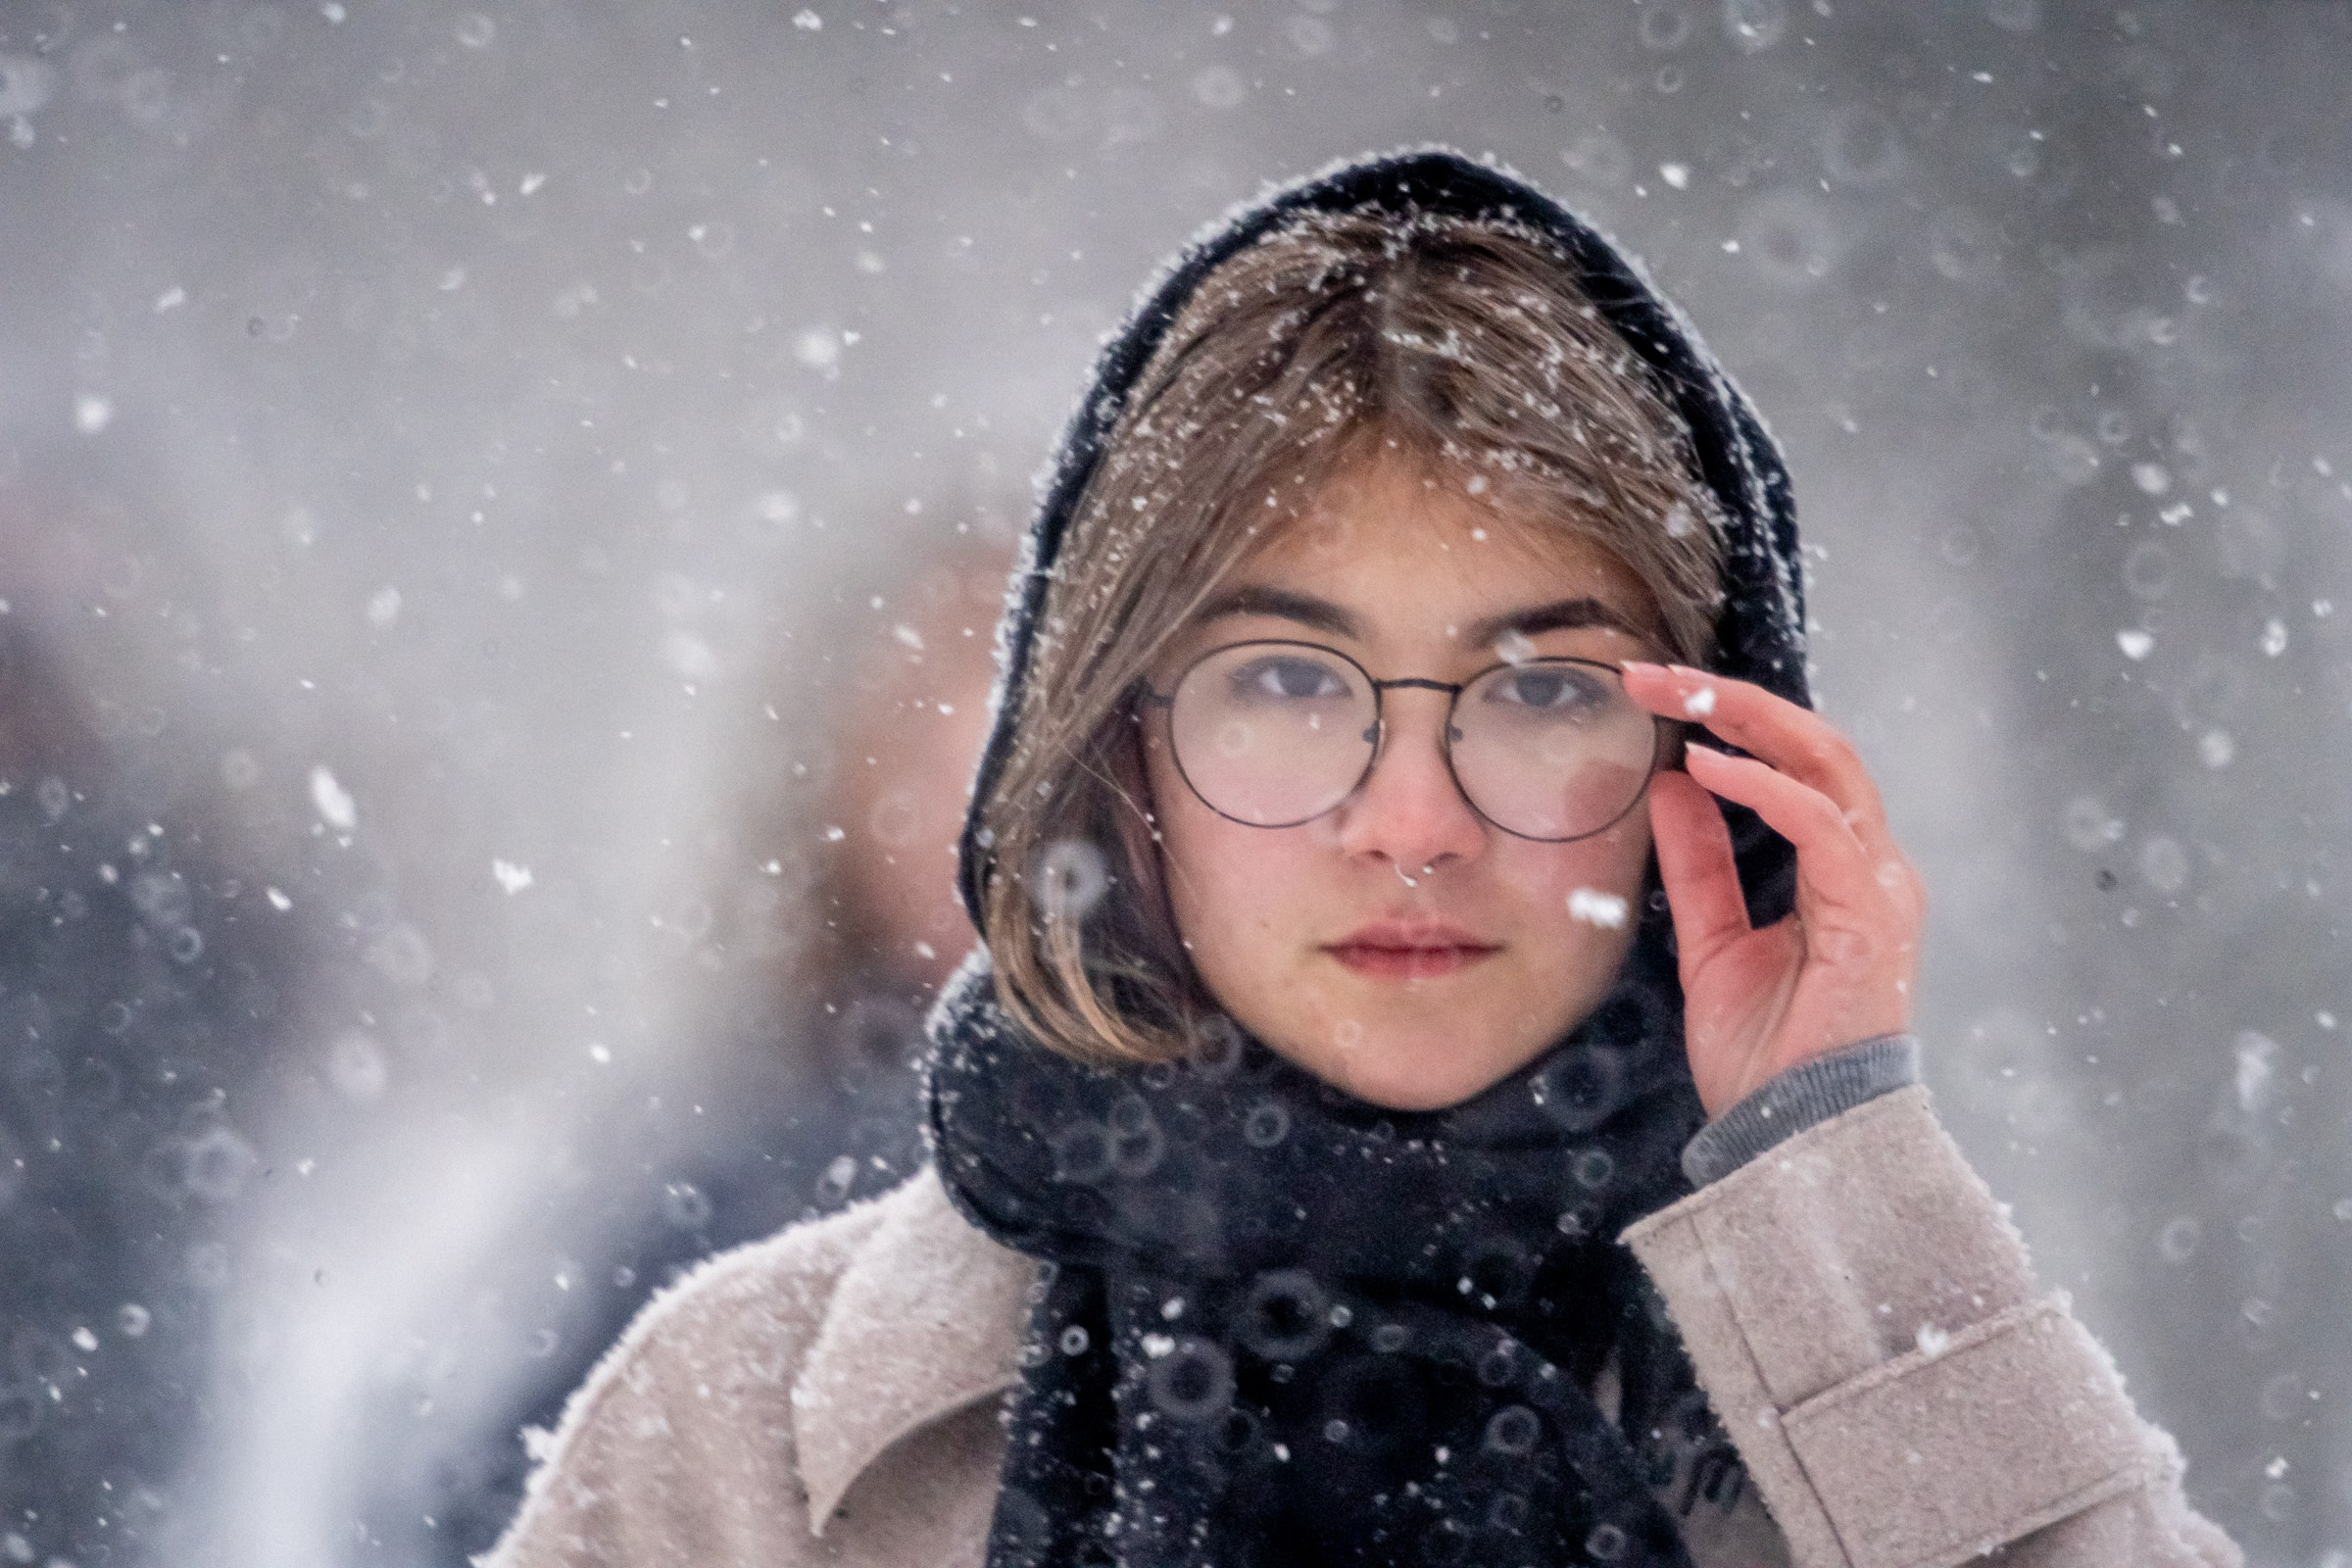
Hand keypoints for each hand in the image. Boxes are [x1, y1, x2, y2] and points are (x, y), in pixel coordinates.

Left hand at [1620, 663, 1925, 1119]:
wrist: (1794, 1139)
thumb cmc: (1766, 1056)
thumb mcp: (1712, 940)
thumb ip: (1700, 865)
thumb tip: (1673, 786)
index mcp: (1841, 871)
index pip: (1796, 763)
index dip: (1729, 718)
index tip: (1653, 691)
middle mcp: (1871, 868)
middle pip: (1816, 746)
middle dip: (1733, 699)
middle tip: (1651, 674)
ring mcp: (1879, 888)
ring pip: (1828, 766)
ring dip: (1747, 721)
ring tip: (1677, 695)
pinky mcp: (1872, 916)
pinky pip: (1823, 828)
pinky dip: (1766, 789)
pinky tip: (1711, 767)